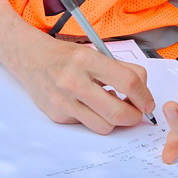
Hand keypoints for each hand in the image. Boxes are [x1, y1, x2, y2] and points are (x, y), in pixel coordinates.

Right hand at [12, 35, 155, 134]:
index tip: (147, 101)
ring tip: (112, 107)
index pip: (128, 82)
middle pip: (118, 112)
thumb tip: (143, 93)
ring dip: (115, 121)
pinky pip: (86, 125)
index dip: (144, 95)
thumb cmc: (65, 55)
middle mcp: (73, 81)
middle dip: (134, 116)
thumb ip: (120, 69)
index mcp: (87, 60)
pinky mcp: (57, 115)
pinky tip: (90, 105)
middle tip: (137, 112)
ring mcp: (63, 101)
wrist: (30, 58)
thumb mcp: (93, 52)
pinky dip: (95, 118)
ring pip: (104, 126)